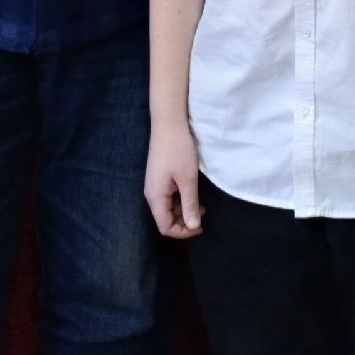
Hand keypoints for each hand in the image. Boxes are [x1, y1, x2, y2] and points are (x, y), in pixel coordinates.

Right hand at [145, 118, 203, 238]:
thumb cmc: (179, 150)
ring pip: (167, 209)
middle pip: (165, 219)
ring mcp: (154, 185)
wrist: (168, 122)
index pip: (165, 227)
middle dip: (184, 222)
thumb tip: (193, 227)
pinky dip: (180, 200)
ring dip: (184, 211)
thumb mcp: (188, 179)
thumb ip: (190, 204)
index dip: (183, 232)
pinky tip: (192, 194)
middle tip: (203, 216)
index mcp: (155, 197)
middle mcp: (151, 194)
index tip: (200, 226)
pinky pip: (168, 197)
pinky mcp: (159, 178)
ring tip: (201, 206)